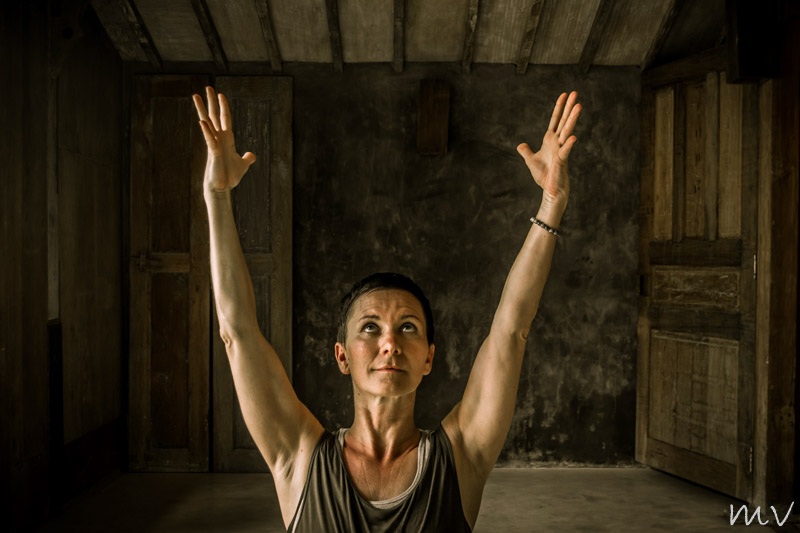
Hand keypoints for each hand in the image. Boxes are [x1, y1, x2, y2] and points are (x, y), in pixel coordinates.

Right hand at [193, 86, 255, 193]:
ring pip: (207, 123)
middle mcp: (219, 138)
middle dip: (211, 102)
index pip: (225, 119)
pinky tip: (203, 122)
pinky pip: (210, 140)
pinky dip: (207, 131)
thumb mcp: (243, 165)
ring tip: (196, 96)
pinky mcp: (213, 153)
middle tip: (207, 87)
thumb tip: (252, 155)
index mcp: (227, 139)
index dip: (223, 106)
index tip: (221, 94)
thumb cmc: (230, 177)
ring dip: (202, 109)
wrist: (222, 188)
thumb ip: (247, 158)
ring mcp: (215, 144)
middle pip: (213, 116)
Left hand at [516, 91, 580, 214]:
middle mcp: (557, 142)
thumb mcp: (531, 161)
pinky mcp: (562, 161)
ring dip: (572, 119)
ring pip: (567, 131)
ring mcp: (561, 150)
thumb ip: (526, 152)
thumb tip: (520, 145)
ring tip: (578, 106)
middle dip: (569, 107)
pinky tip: (573, 137)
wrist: (550, 189)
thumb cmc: (543, 176)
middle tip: (575, 93)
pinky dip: (568, 145)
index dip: (559, 107)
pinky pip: (565, 151)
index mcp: (550, 140)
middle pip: (564, 121)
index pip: (556, 120)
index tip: (564, 94)